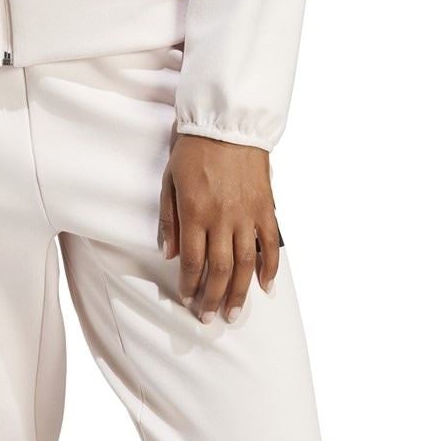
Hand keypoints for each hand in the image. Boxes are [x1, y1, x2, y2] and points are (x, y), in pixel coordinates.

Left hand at [158, 134, 281, 323]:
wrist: (228, 123)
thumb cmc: (194, 148)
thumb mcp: (170, 179)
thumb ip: (169, 219)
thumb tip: (169, 254)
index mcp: (195, 211)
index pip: (193, 261)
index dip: (190, 285)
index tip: (188, 299)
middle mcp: (222, 218)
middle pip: (220, 270)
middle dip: (213, 298)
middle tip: (209, 317)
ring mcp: (247, 215)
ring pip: (246, 265)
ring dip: (240, 293)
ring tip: (233, 313)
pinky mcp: (266, 208)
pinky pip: (271, 245)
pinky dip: (271, 268)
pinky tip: (266, 287)